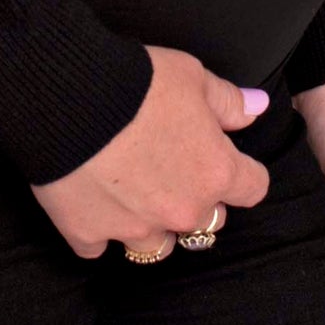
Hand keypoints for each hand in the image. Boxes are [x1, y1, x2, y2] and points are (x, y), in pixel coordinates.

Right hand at [32, 45, 271, 261]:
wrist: (68, 96)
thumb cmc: (137, 82)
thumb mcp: (191, 76)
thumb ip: (228, 101)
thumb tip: (257, 109)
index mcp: (214, 173)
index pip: (252, 188)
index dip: (240, 173)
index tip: (222, 158)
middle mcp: (181, 210)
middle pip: (206, 222)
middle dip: (193, 200)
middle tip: (169, 169)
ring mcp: (134, 229)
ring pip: (157, 247)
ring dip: (150, 226)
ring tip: (131, 195)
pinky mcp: (88, 234)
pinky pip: (98, 247)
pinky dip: (97, 229)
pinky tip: (89, 201)